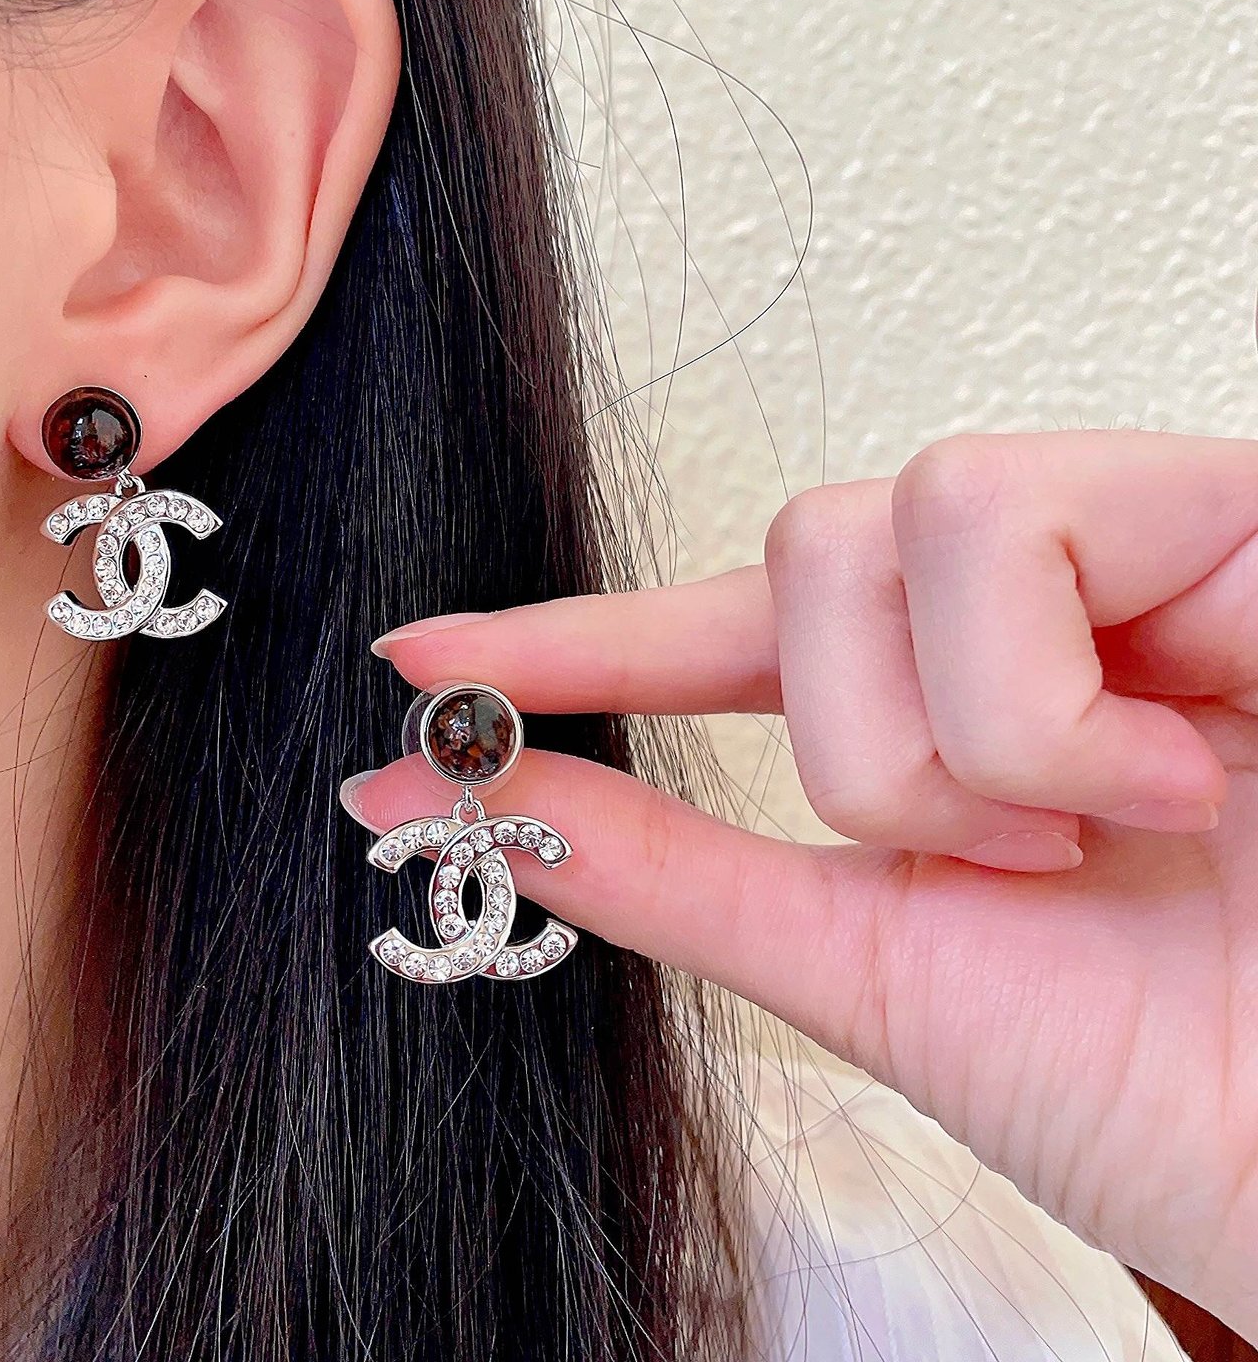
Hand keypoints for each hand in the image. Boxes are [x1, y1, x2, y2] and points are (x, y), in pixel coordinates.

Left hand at [344, 430, 1257, 1338]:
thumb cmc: (1168, 1092)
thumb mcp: (870, 965)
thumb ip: (659, 865)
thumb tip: (435, 805)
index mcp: (950, 711)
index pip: (722, 636)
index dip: (575, 640)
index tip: (421, 660)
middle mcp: (1035, 609)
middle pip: (800, 549)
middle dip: (863, 752)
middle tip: (1004, 860)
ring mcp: (1129, 546)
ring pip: (875, 524)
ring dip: (953, 739)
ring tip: (1099, 826)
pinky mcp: (1222, 507)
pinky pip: (1001, 520)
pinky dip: (1041, 710)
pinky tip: (1181, 774)